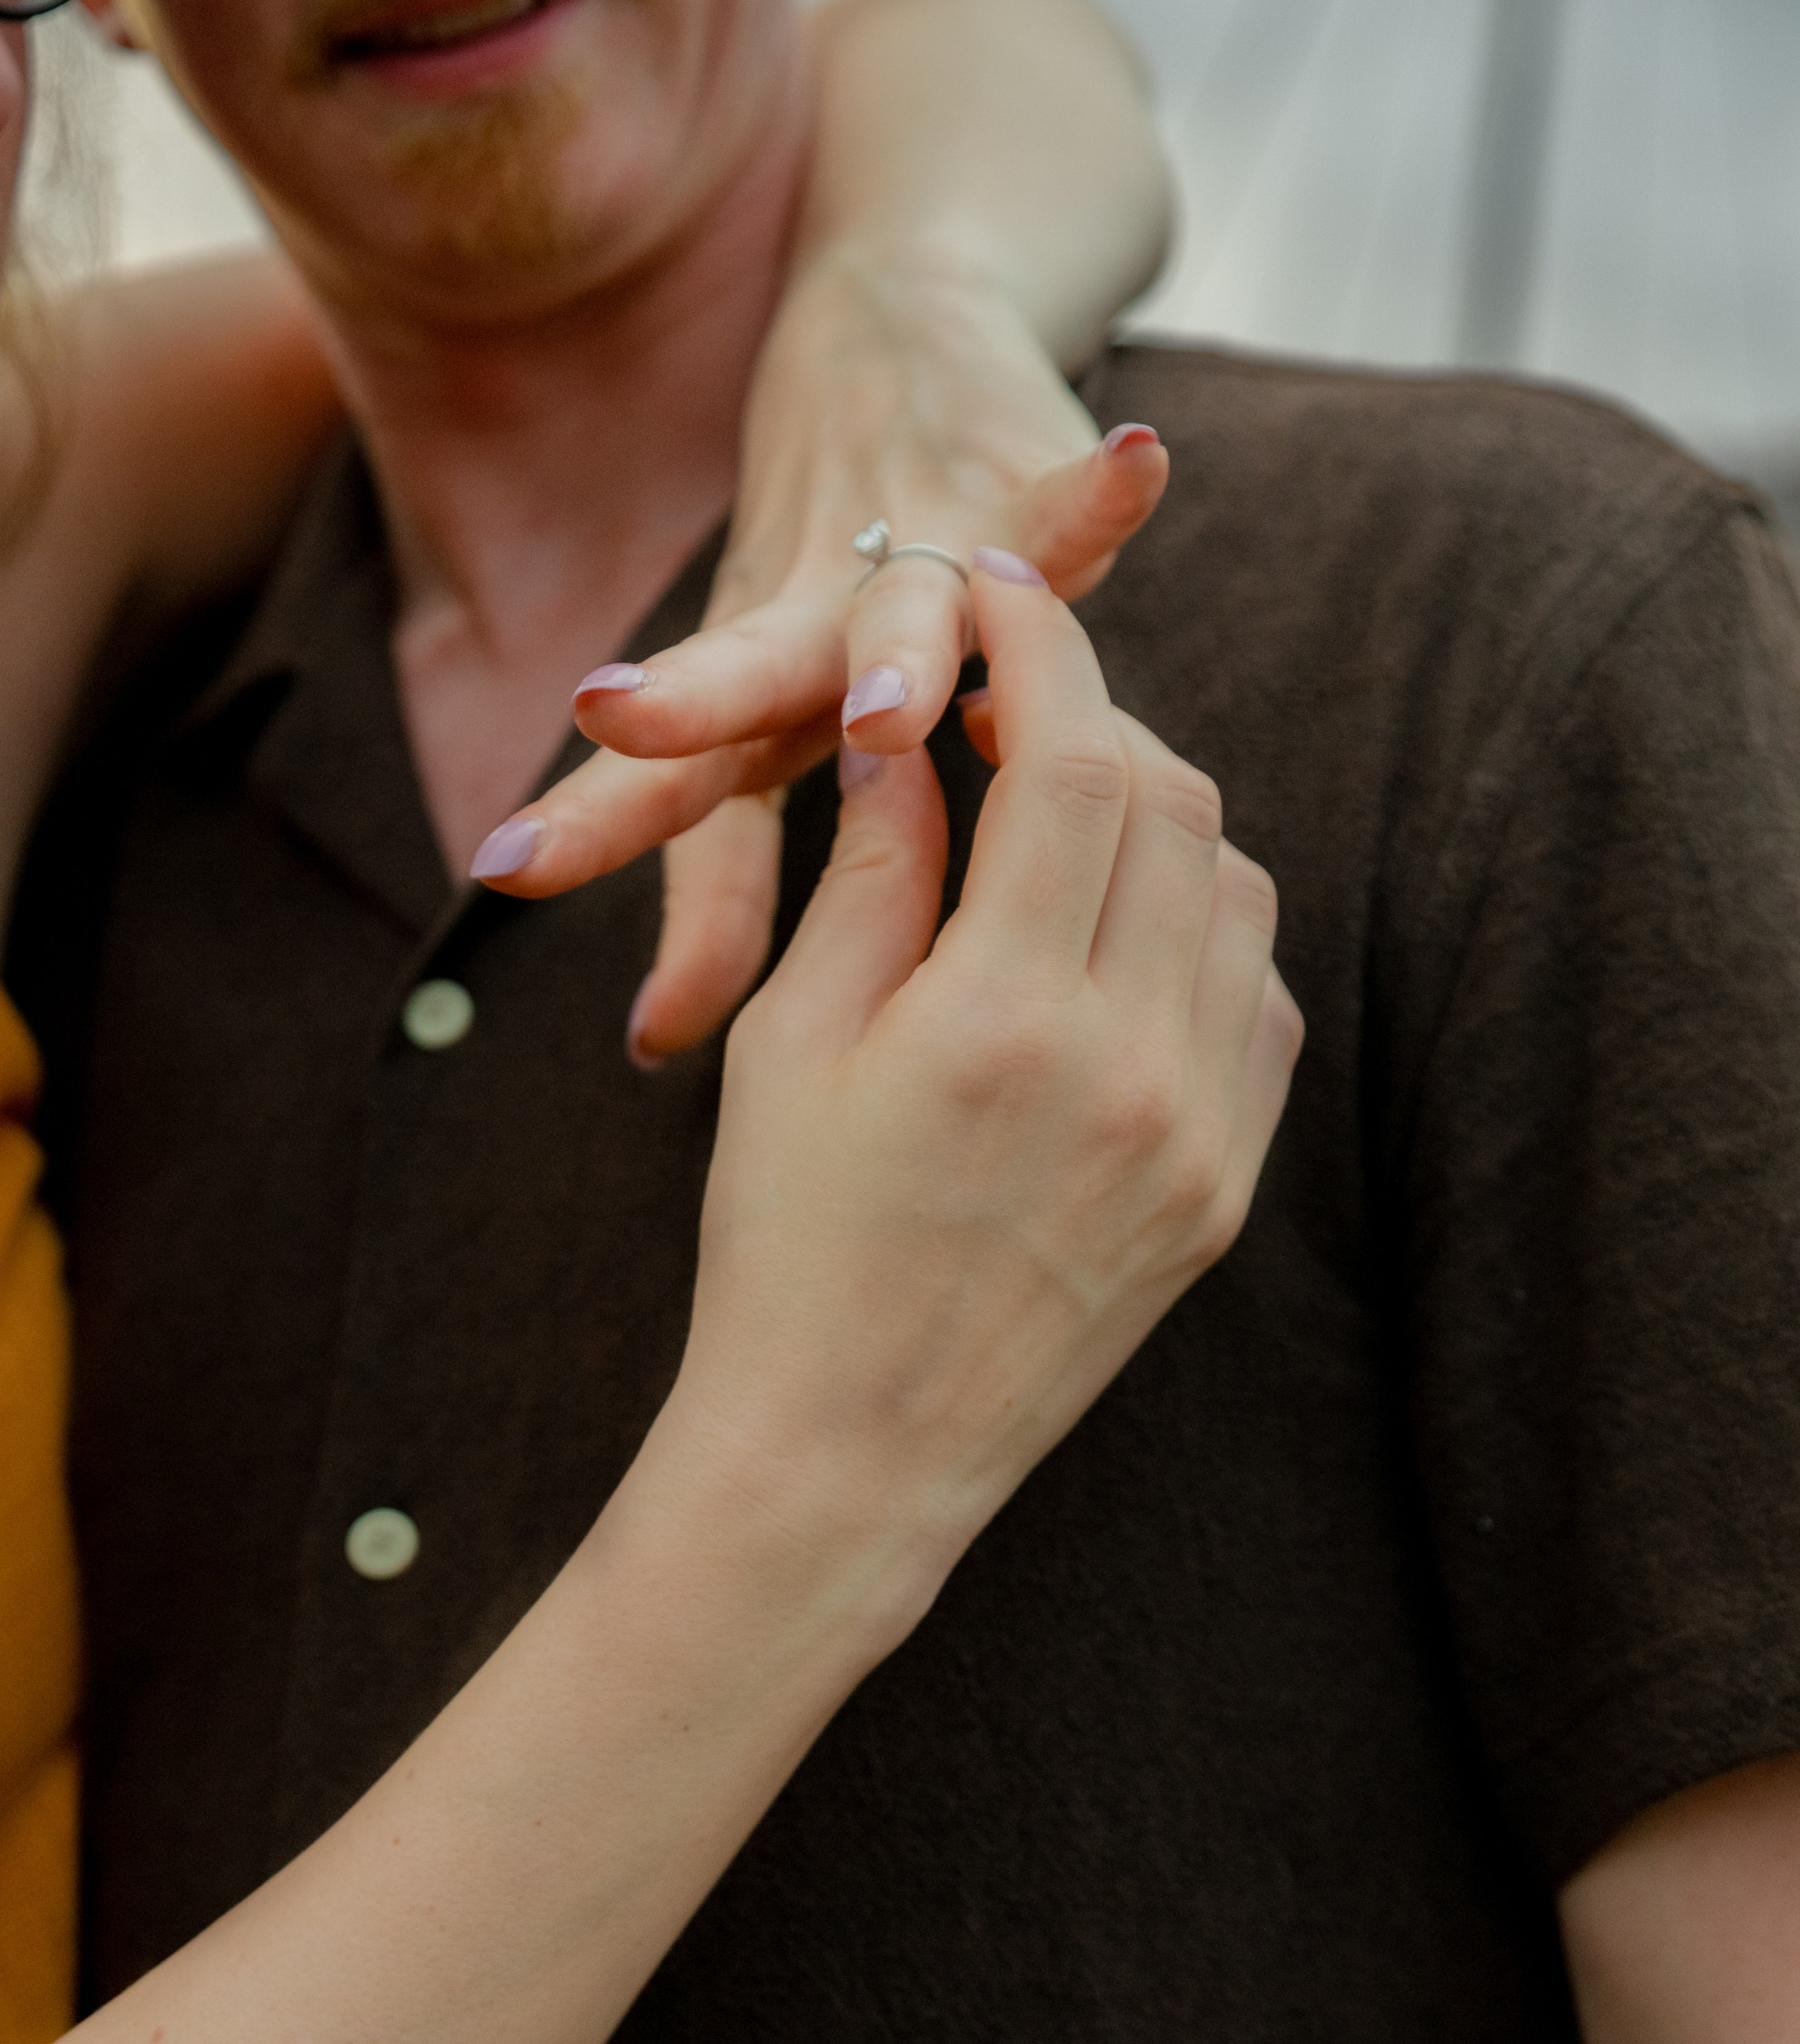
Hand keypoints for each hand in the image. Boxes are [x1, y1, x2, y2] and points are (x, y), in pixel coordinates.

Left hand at [471, 251, 1169, 1063]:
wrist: (884, 324)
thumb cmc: (821, 574)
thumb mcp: (758, 734)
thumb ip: (713, 891)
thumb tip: (652, 1044)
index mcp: (755, 695)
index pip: (668, 770)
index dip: (594, 821)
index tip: (503, 868)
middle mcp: (813, 619)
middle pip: (747, 671)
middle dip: (691, 705)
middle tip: (621, 722)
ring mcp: (910, 546)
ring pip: (901, 602)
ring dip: (899, 653)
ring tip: (891, 712)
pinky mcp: (1005, 478)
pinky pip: (1054, 497)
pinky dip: (1092, 491)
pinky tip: (1138, 464)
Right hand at [651, 557, 1301, 1619]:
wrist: (851, 1451)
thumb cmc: (784, 1247)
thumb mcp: (788, 1042)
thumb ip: (870, 869)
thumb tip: (916, 731)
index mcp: (1002, 1019)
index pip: (1069, 760)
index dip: (1039, 647)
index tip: (999, 592)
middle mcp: (1132, 1067)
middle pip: (1171, 801)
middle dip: (1094, 716)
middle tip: (1007, 707)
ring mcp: (1200, 1133)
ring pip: (1235, 887)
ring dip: (1156, 815)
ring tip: (1055, 819)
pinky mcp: (1226, 1184)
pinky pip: (1258, 995)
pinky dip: (1199, 926)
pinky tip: (1111, 935)